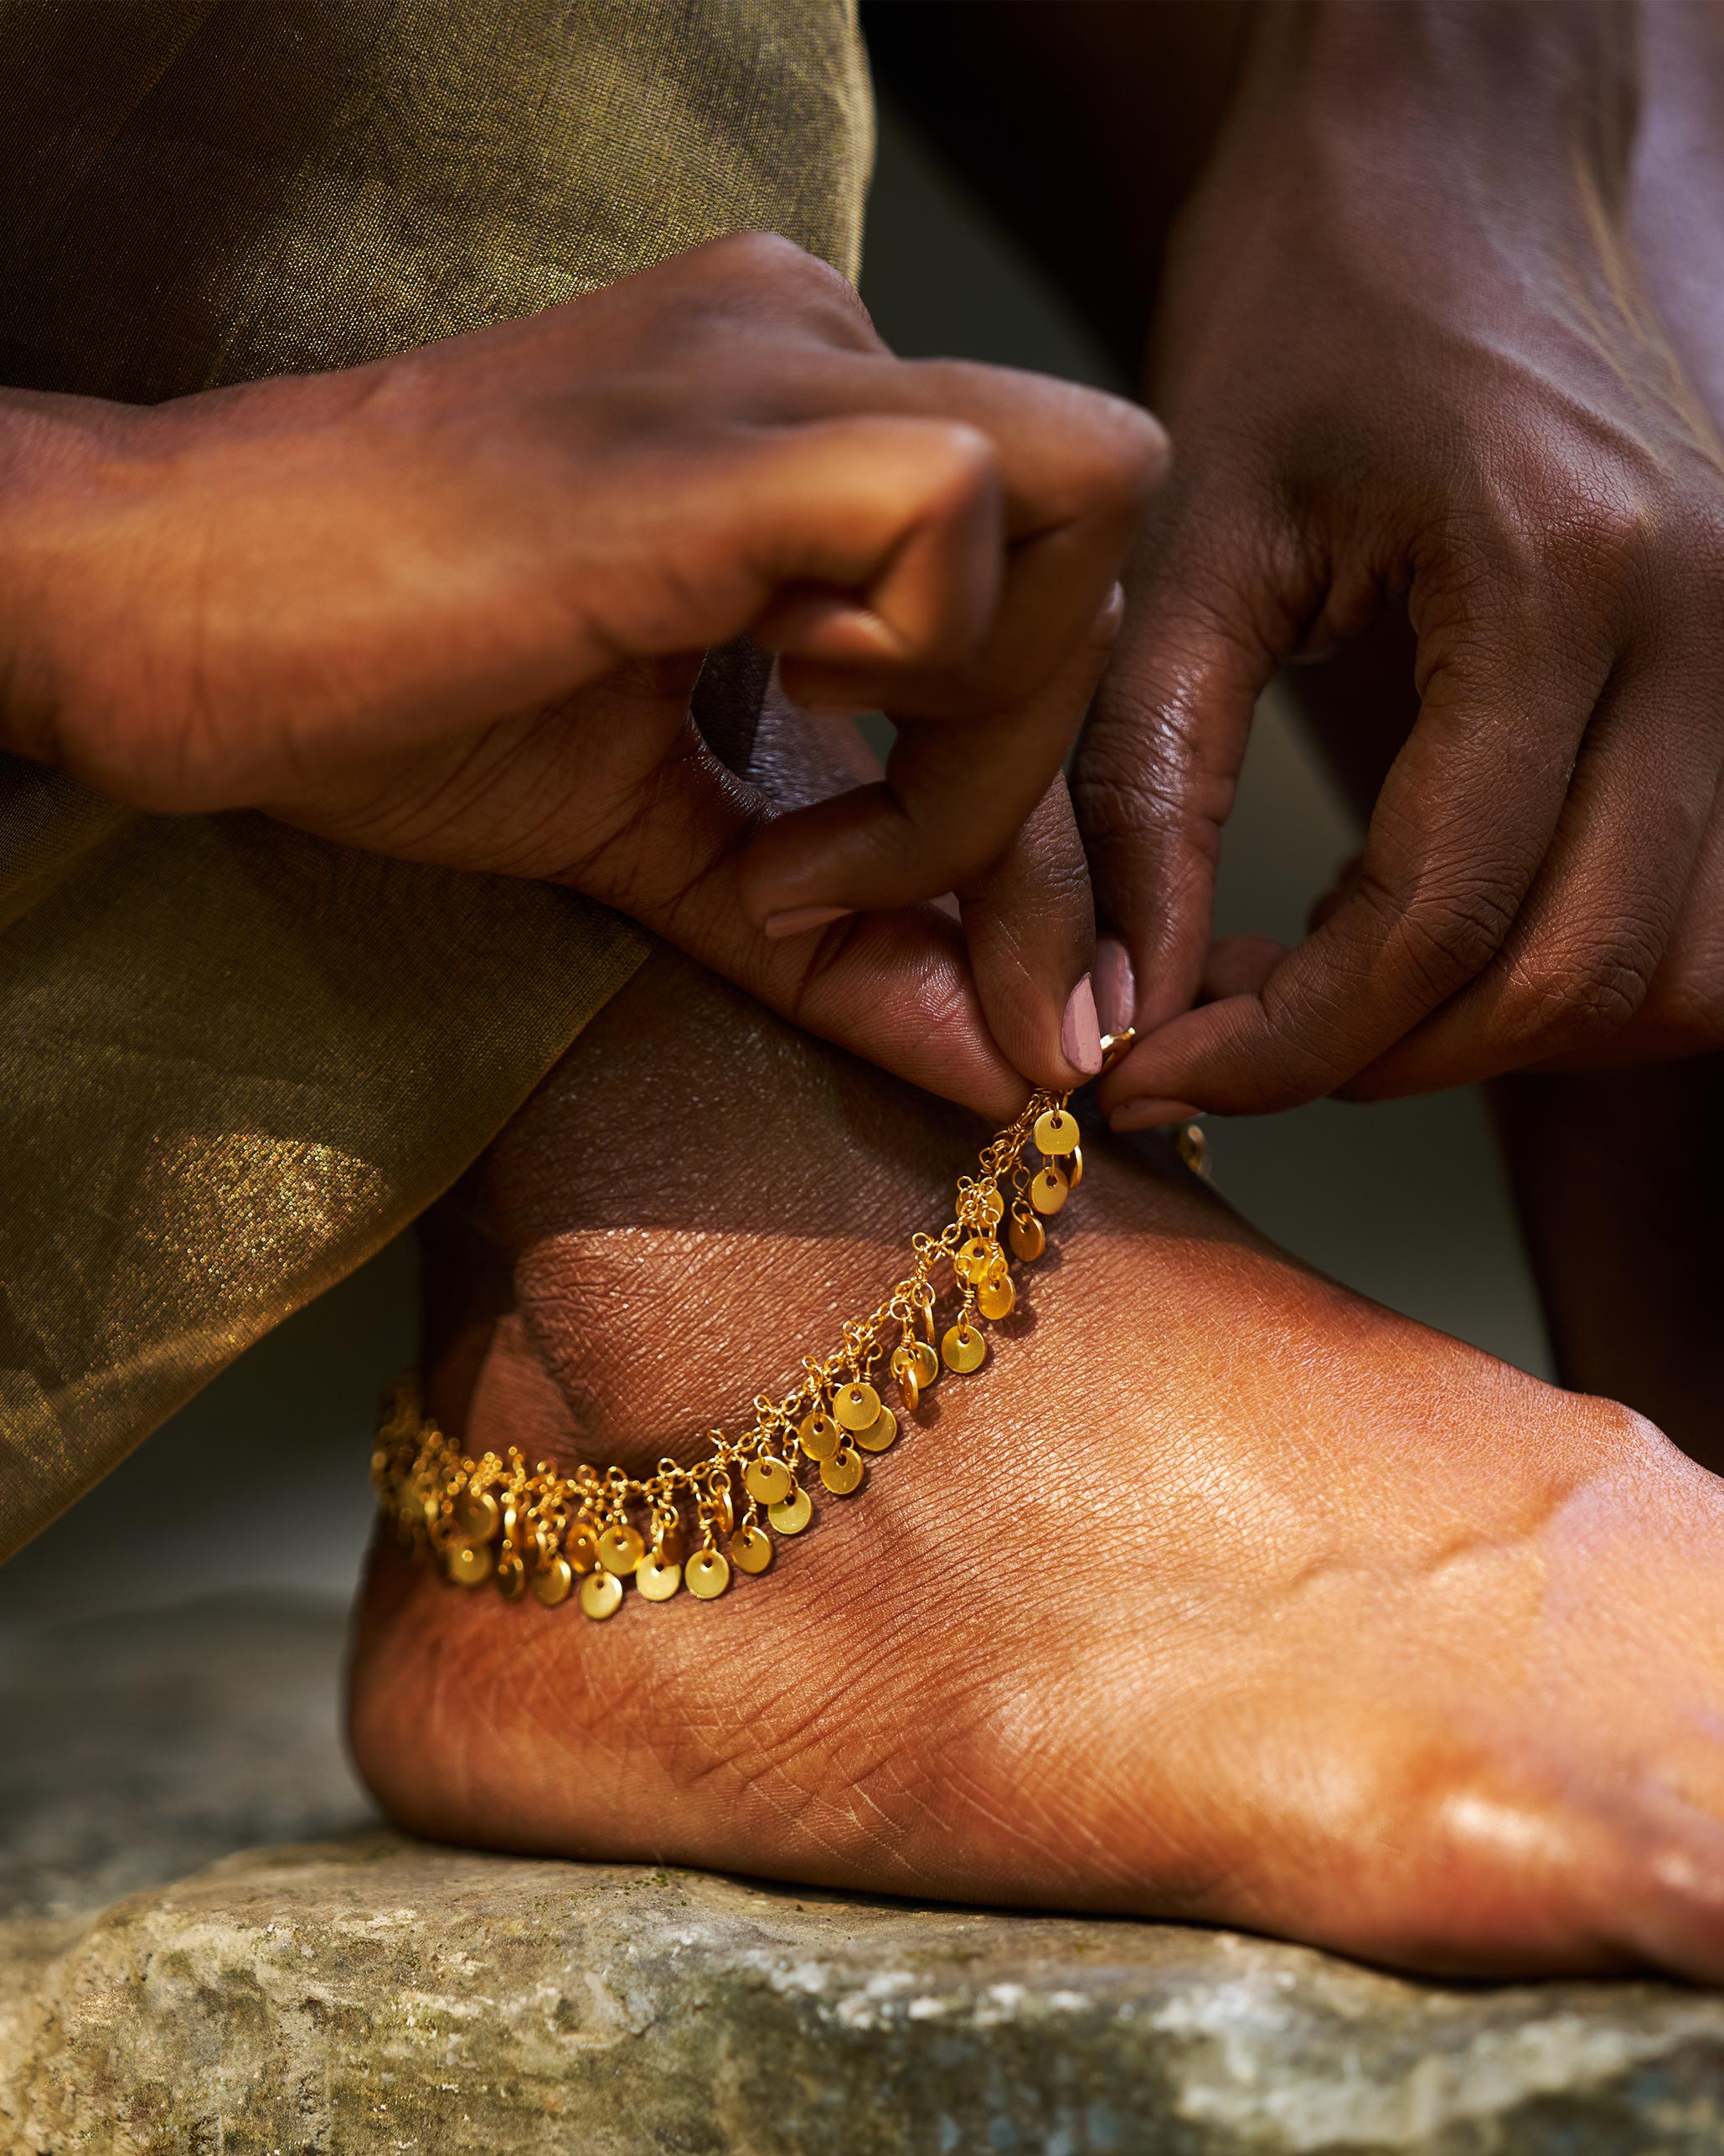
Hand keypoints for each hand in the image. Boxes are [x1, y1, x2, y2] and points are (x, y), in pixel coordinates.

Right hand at [0, 232, 1162, 1113]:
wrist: (168, 626)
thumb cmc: (390, 702)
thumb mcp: (669, 840)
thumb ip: (851, 940)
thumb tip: (1014, 1075)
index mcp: (807, 409)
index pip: (1041, 575)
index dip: (1035, 794)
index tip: (968, 975)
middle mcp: (815, 342)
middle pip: (1106, 521)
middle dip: (1040, 763)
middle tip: (868, 888)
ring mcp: (774, 361)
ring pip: (1083, 498)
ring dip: (981, 722)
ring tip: (795, 824)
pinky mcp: (719, 430)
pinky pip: (958, 511)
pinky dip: (918, 672)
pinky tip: (758, 728)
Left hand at [1076, 3, 1723, 1121]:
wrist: (1493, 119)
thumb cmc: (1325, 282)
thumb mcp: (1199, 526)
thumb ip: (1152, 783)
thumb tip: (1117, 999)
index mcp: (1561, 582)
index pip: (1442, 923)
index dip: (1283, 1045)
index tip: (1147, 1073)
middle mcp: (1712, 629)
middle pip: (1580, 976)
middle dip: (1378, 1055)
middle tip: (1215, 1037)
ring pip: (1686, 970)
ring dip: (1502, 1032)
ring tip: (1330, 997)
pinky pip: (1721, 900)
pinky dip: (1588, 964)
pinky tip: (1447, 932)